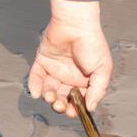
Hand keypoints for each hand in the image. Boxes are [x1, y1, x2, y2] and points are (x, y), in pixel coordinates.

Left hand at [28, 0, 111, 114]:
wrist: (76, 24)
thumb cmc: (92, 43)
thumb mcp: (103, 69)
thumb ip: (98, 90)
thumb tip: (91, 108)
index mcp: (84, 79)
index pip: (78, 100)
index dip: (75, 109)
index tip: (73, 112)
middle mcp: (69, 76)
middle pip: (62, 98)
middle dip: (61, 105)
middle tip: (60, 105)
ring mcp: (55, 69)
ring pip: (49, 90)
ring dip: (49, 97)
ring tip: (51, 97)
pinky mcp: (43, 60)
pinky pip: (36, 76)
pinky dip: (34, 86)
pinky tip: (37, 92)